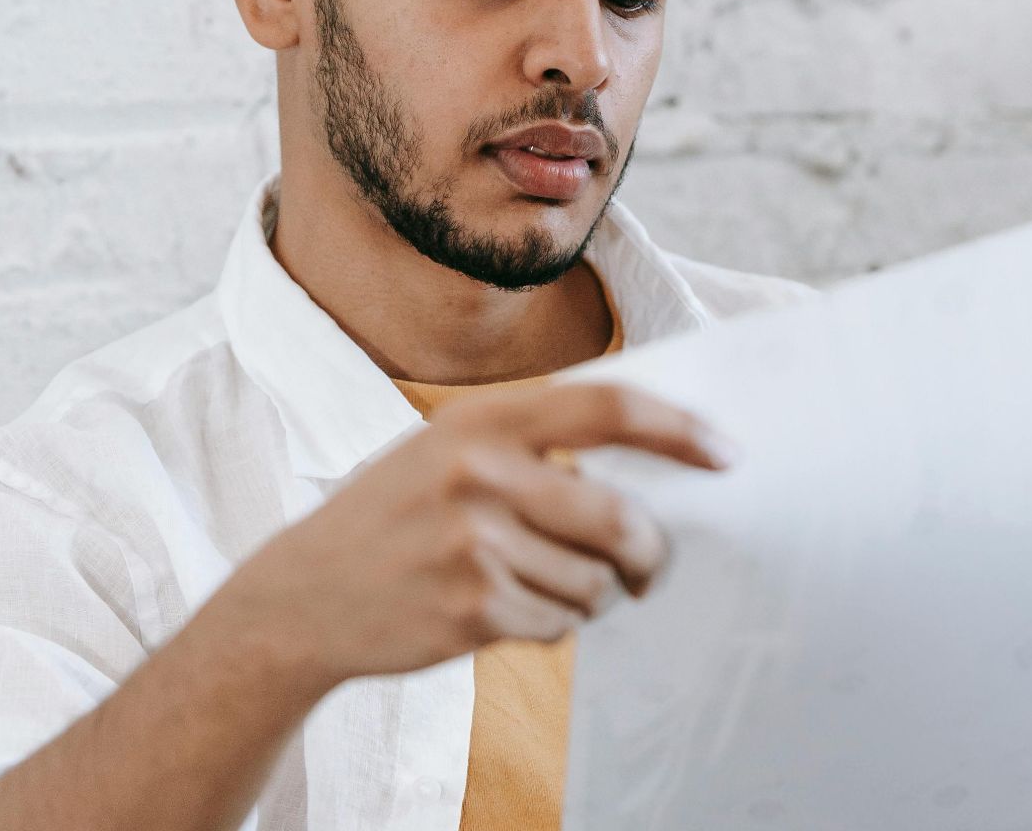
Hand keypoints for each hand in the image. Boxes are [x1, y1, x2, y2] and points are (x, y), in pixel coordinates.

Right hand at [221, 381, 733, 687]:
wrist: (304, 595)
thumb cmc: (399, 515)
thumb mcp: (450, 448)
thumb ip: (536, 443)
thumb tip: (658, 461)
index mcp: (482, 419)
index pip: (608, 407)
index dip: (679, 430)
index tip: (727, 453)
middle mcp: (478, 472)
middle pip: (620, 518)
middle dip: (650, 552)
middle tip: (650, 566)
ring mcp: (474, 543)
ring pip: (595, 581)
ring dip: (591, 594)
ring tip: (539, 584)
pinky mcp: (472, 608)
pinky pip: (560, 623)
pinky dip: (551, 624)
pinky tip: (504, 609)